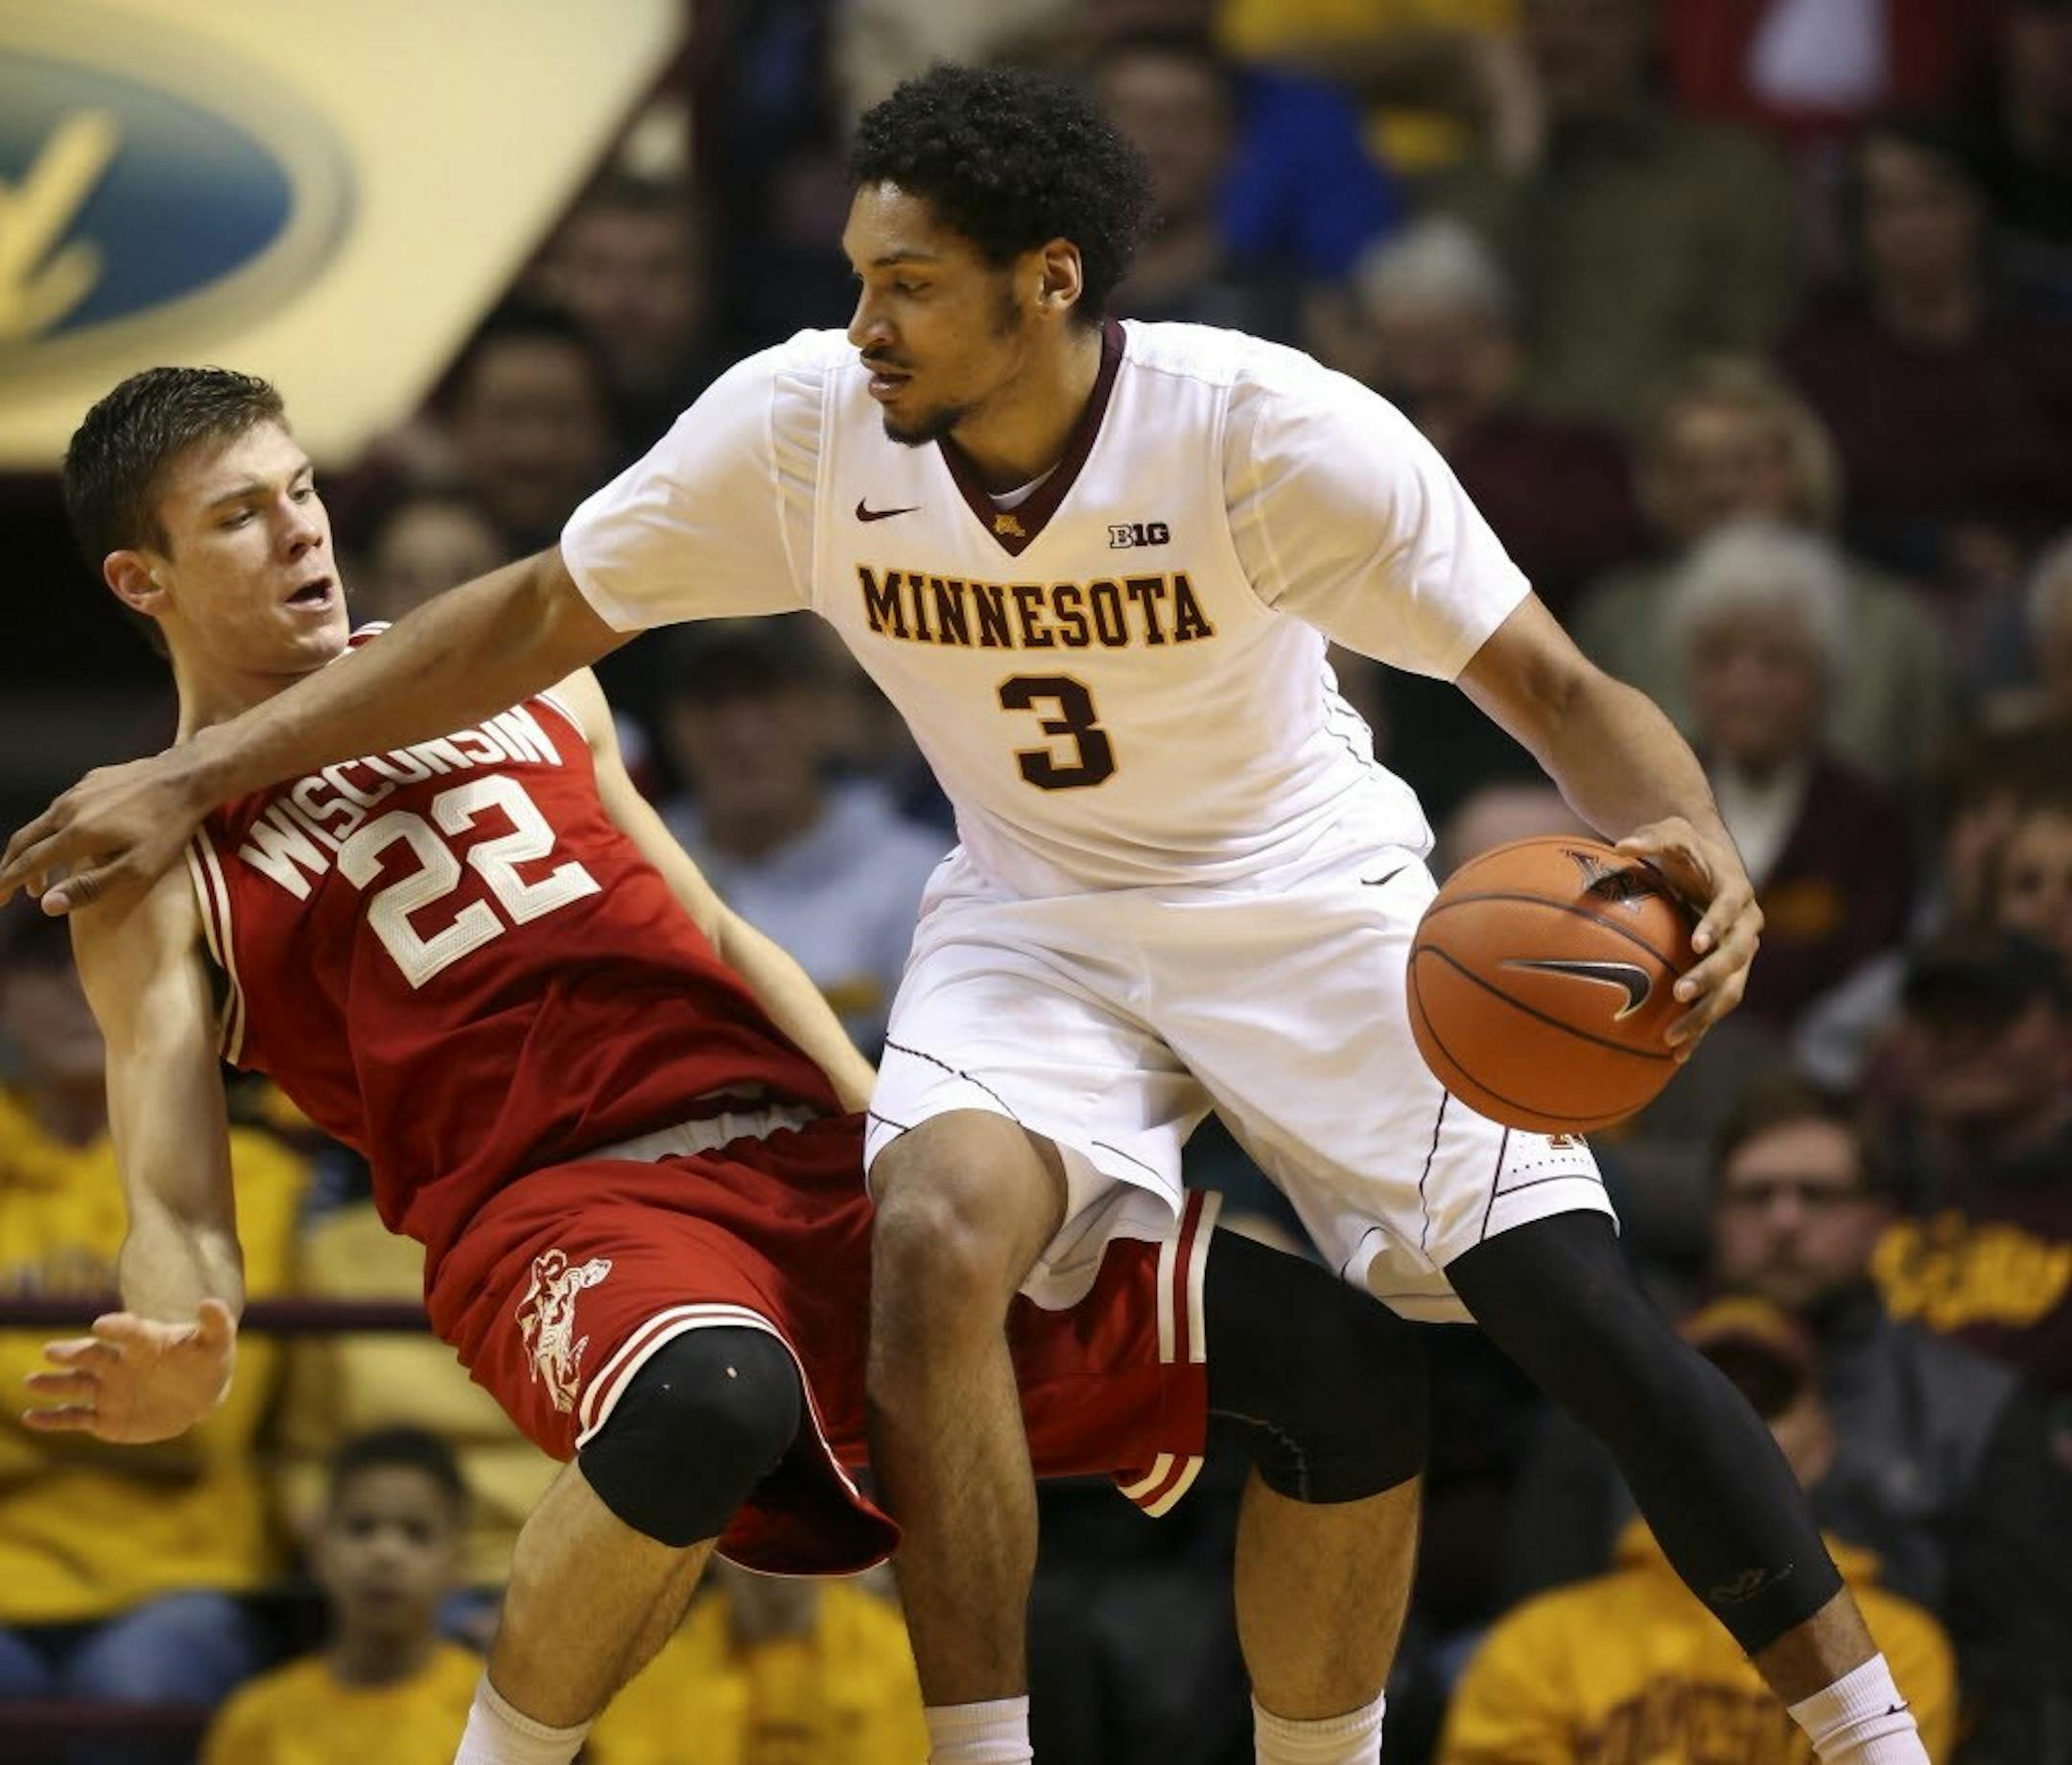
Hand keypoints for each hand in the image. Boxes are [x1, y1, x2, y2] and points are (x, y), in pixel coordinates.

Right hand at [0, 745, 207, 913]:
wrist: (188, 777)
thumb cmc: (168, 829)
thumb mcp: (137, 869)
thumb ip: (90, 887)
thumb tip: (45, 906)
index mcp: (75, 834)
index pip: (27, 863)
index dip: (7, 883)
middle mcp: (68, 810)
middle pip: (24, 841)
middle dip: (11, 868)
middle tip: (7, 891)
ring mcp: (79, 791)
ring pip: (42, 823)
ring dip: (33, 850)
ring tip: (40, 876)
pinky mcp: (92, 780)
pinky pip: (62, 808)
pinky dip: (53, 830)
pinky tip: (67, 841)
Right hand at [22, 1300, 236, 1442]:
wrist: (200, 1392)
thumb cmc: (207, 1361)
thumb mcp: (218, 1342)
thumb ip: (216, 1323)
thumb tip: (210, 1303)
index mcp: (145, 1342)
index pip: (129, 1332)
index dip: (118, 1327)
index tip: (103, 1325)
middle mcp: (119, 1363)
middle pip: (92, 1356)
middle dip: (73, 1353)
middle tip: (52, 1352)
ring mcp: (109, 1390)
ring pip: (76, 1385)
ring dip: (54, 1384)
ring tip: (32, 1381)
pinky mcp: (104, 1418)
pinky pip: (75, 1418)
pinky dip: (53, 1418)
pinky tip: (31, 1417)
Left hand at [1616, 817, 1761, 1059]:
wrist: (1707, 865)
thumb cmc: (1685, 849)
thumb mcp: (1671, 834)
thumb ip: (1651, 839)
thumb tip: (1623, 846)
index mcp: (1736, 894)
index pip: (1730, 911)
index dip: (1716, 926)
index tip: (1697, 942)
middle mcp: (1745, 929)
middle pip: (1735, 959)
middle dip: (1709, 979)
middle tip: (1679, 995)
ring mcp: (1739, 957)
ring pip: (1729, 993)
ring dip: (1703, 1017)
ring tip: (1671, 1040)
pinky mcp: (1727, 977)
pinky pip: (1715, 1007)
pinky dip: (1698, 1030)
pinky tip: (1674, 1056)